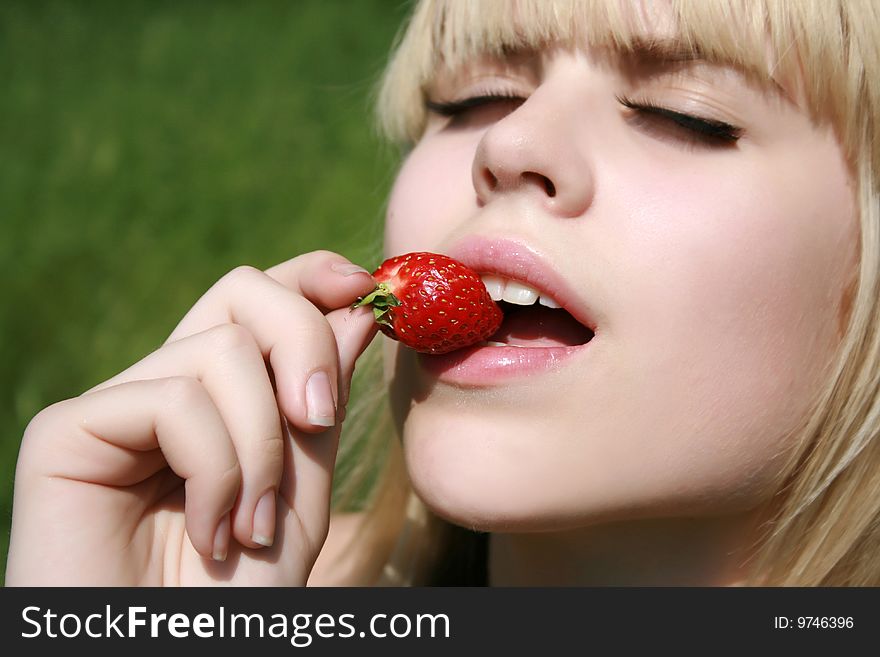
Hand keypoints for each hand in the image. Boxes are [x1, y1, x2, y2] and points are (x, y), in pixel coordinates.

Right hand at [5, 251, 377, 584]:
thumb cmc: (238, 596)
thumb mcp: (303, 491)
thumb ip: (321, 401)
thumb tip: (355, 309)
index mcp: (218, 398)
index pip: (260, 301)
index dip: (310, 277)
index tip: (364, 288)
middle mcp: (165, 386)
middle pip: (241, 293)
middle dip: (302, 344)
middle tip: (316, 422)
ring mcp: (116, 405)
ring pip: (222, 350)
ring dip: (261, 448)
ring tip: (250, 527)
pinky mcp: (69, 430)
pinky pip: (174, 400)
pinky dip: (216, 470)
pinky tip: (210, 532)